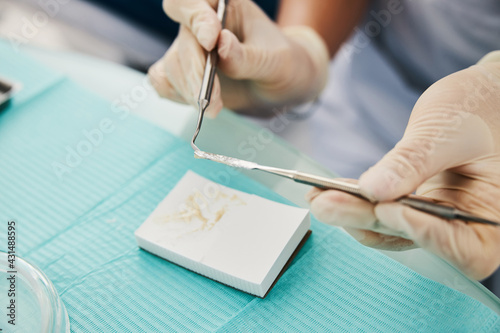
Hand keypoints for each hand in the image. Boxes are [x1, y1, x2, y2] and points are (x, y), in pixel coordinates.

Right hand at [148, 0, 328, 116]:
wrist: (280, 86)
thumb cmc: (282, 64)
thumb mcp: (275, 61)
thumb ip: (247, 56)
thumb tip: (221, 44)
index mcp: (225, 6)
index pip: (190, 1)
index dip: (195, 17)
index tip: (211, 41)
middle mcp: (203, 24)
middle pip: (183, 42)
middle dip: (196, 74)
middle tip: (212, 101)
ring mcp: (190, 49)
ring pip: (172, 65)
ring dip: (189, 90)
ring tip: (213, 109)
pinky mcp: (184, 73)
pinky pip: (163, 80)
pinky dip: (176, 94)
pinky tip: (198, 104)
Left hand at [307, 51, 499, 279]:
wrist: (477, 98)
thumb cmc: (477, 106)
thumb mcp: (448, 130)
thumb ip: (413, 161)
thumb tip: (374, 190)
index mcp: (492, 213)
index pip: (465, 248)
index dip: (424, 235)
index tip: (386, 209)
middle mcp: (464, 223)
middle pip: (414, 237)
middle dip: (367, 219)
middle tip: (326, 205)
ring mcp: (434, 216)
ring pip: (390, 228)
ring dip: (352, 214)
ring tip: (319, 197)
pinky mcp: (411, 205)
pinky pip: (380, 211)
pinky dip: (355, 202)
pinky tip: (326, 192)